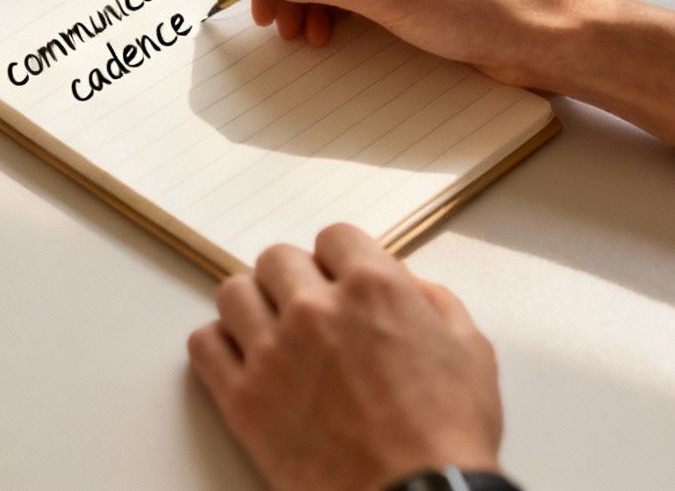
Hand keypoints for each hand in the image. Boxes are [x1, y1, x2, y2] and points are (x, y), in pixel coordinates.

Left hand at [187, 225, 503, 490]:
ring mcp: (272, 352)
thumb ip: (435, 302)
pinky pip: (204, 344)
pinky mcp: (242, 397)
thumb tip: (406, 285)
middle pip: (277, 259)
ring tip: (271, 331)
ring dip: (253, 306)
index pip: (334, 237)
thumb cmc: (446, 438)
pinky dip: (220, 346)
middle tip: (308, 308)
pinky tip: (244, 360)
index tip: (340, 279)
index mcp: (372, 289)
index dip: (341, 259)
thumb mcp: (471, 353)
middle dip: (295, 279)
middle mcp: (314, 310)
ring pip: (234, 293)